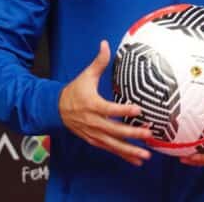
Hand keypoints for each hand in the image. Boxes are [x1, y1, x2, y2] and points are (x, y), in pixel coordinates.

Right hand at [59, 40, 152, 165]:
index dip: (124, 110)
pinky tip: (137, 160)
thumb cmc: (75, 91)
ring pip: (113, 144)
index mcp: (92, 104)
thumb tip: (105, 43)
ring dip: (129, 150)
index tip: (139, 109)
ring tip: (146, 155)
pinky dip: (123, 155)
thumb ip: (99, 62)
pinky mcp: (94, 140)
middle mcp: (93, 122)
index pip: (109, 109)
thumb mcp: (86, 75)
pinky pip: (110, 149)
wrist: (56, 109)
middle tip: (148, 134)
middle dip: (132, 133)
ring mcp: (93, 133)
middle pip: (114, 130)